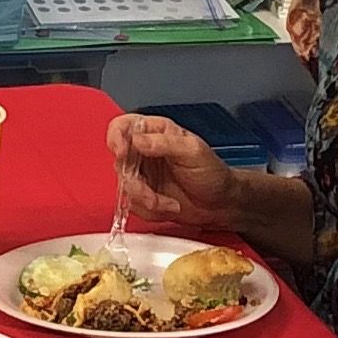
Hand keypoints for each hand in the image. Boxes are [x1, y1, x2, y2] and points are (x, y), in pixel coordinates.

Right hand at [107, 111, 239, 235]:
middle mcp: (144, 152)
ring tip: (167, 203)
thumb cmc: (212, 172)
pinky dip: (150, 210)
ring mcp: (142, 175)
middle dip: (135, 182)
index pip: (122, 127)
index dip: (116, 138)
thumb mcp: (192, 151)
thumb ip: (164, 143)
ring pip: (124, 187)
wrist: (221, 204)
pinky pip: (133, 205)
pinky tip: (169, 207)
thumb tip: (137, 140)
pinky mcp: (143, 196)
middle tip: (149, 191)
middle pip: (119, 161)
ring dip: (145, 199)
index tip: (122, 153)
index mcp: (155, 132)